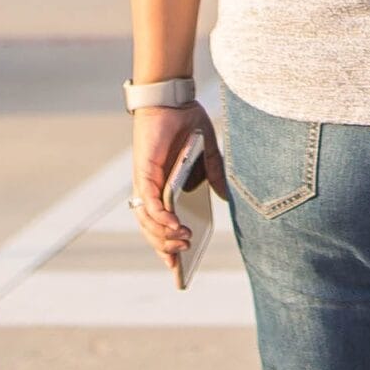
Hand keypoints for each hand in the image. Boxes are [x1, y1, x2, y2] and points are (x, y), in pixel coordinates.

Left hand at [131, 102, 224, 273]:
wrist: (174, 101)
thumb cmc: (187, 125)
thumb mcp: (208, 155)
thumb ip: (214, 176)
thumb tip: (225, 198)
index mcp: (164, 188)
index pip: (161, 225)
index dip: (166, 248)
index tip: (178, 268)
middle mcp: (150, 189)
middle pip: (151, 230)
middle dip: (166, 247)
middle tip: (184, 255)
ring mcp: (145, 182)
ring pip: (148, 221)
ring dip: (164, 236)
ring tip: (184, 242)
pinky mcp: (144, 172)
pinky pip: (149, 203)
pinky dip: (161, 218)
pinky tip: (175, 226)